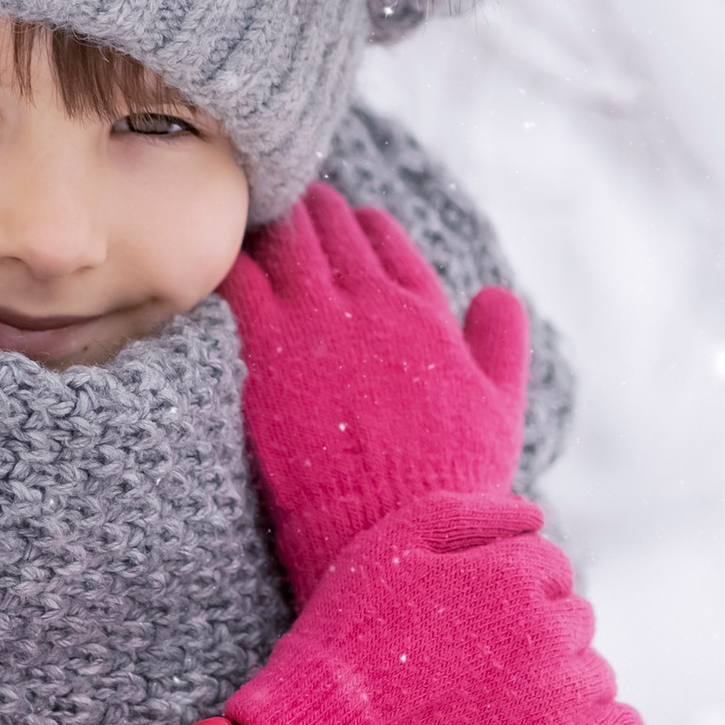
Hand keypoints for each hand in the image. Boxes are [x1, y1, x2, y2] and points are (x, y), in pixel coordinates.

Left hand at [222, 181, 530, 599]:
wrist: (389, 525)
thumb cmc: (449, 481)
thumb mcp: (500, 407)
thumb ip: (501, 344)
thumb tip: (497, 294)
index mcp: (425, 315)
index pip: (389, 245)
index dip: (368, 226)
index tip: (354, 216)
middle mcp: (371, 306)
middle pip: (335, 234)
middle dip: (316, 210)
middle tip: (298, 199)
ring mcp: (317, 325)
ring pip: (289, 245)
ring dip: (276, 224)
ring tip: (261, 212)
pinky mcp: (268, 352)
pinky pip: (243, 283)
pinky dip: (234, 261)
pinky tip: (223, 257)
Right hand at [228, 490, 651, 724]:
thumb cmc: (348, 648)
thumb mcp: (387, 550)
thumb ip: (466, 515)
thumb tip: (535, 516)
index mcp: (510, 575)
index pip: (548, 567)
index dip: (511, 590)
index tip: (475, 623)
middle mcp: (548, 631)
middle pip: (574, 620)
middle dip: (537, 637)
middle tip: (482, 670)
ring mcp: (562, 700)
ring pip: (595, 677)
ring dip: (565, 688)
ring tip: (503, 714)